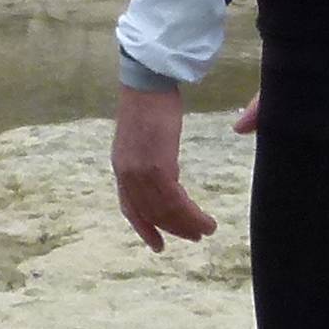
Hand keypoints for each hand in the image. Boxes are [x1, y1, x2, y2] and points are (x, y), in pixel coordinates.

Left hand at [112, 85, 218, 250]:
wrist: (148, 82)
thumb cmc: (150, 103)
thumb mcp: (144, 138)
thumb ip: (150, 159)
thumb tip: (167, 174)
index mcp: (121, 168)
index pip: (130, 208)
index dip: (144, 229)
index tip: (158, 246)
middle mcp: (127, 175)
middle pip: (151, 213)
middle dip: (174, 229)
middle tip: (195, 237)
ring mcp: (140, 172)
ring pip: (165, 211)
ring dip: (187, 225)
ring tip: (206, 230)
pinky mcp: (157, 166)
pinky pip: (175, 200)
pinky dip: (191, 214)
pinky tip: (204, 218)